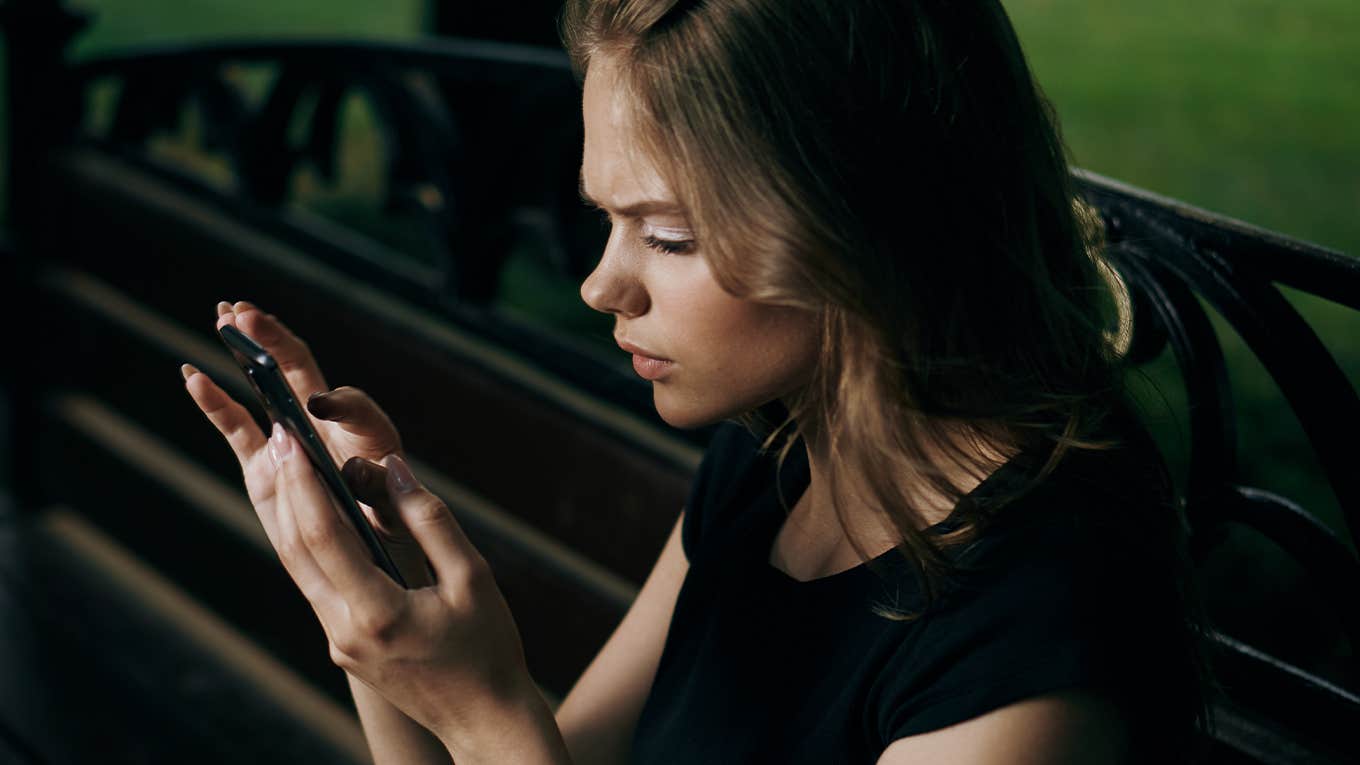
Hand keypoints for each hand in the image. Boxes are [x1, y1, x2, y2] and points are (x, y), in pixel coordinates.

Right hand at [182, 300, 425, 584]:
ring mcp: (293, 438)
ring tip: (223, 315)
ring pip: (267, 385)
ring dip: (245, 349)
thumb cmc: (393, 525)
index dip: (338, 403)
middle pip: (301, 369)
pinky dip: (215, 403)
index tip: (318, 406)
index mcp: (368, 434)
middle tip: (244, 312)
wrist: (374, 546)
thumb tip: (356, 467)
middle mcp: (328, 425)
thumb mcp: (398, 508)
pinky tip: (191, 376)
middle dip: (272, 339)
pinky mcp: (265, 461)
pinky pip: (237, 426)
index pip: (353, 406)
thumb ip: (377, 486)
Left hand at [267, 424, 547, 756]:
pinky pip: (316, 585)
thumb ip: (431, 521)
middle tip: (281, 438)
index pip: (324, 536)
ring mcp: (338, 643)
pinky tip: (316, 512)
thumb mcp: (472, 578)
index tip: (293, 440)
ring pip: (298, 568)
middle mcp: (343, 631)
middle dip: (286, 490)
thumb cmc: (488, 648)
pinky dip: (310, 543)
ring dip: (291, 515)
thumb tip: (393, 469)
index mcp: (377, 613)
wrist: (484, 718)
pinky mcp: (342, 646)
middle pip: (296, 549)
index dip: (304, 483)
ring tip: (289, 465)